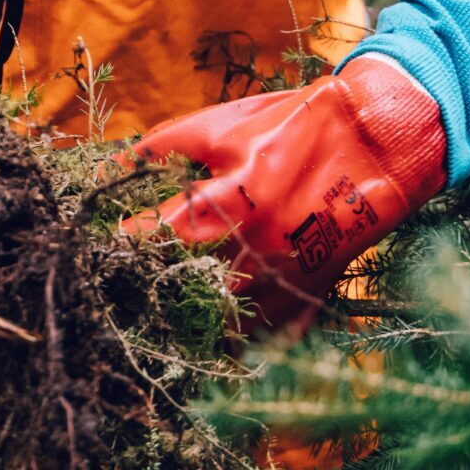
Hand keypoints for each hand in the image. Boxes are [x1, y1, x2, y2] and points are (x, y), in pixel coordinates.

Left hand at [121, 56, 445, 335]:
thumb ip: (161, 149)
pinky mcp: (309, 298)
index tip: (98, 250)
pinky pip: (266, 341)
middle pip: (183, 298)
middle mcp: (252, 252)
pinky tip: (214, 341)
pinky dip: (238, 344)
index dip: (120, 248)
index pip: (152, 241)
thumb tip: (107, 165)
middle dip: (149, 297)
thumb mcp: (220, 126)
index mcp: (225, 204)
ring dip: (190, 330)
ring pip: (223, 332)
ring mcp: (283, 282)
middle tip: (122, 294)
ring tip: (161, 325)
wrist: (372, 141)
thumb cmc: (291, 125)